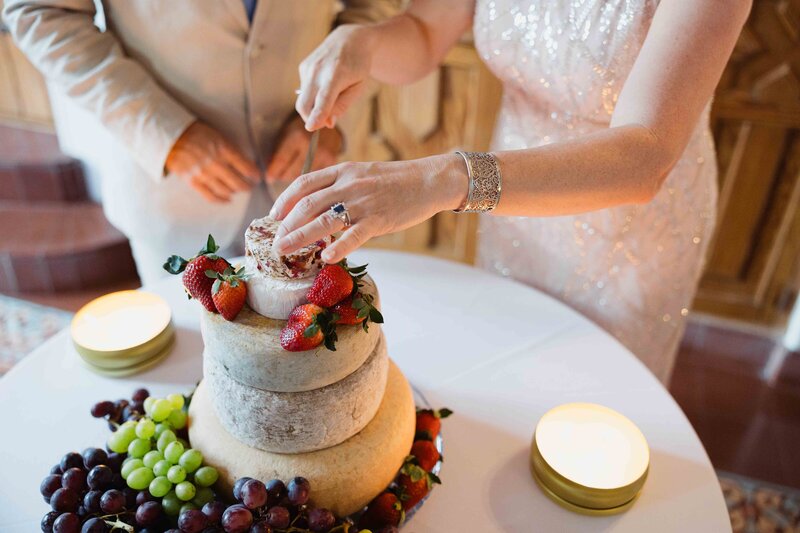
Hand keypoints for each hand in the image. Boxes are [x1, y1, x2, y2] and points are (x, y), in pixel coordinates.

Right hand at [166, 121, 258, 202]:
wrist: (170, 137)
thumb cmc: (196, 133)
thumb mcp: (217, 135)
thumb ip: (230, 149)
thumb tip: (246, 163)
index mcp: (223, 149)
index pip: (246, 167)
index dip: (254, 175)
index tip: (257, 177)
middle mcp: (215, 163)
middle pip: (238, 182)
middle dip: (247, 186)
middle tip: (250, 186)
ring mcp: (203, 174)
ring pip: (226, 191)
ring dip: (235, 192)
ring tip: (238, 190)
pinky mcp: (193, 182)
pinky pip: (211, 196)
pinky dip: (222, 200)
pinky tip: (228, 199)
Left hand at [266, 115, 341, 181]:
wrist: (325, 119)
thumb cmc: (301, 127)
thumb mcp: (287, 132)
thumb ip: (278, 151)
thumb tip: (271, 173)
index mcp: (297, 136)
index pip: (282, 160)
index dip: (274, 171)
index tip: (269, 178)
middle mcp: (312, 146)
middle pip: (293, 171)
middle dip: (283, 176)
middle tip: (278, 177)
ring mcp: (324, 154)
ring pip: (305, 176)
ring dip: (295, 178)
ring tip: (289, 175)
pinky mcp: (332, 160)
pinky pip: (316, 174)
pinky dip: (309, 177)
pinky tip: (305, 175)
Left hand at [269, 155, 467, 263]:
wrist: (429, 180)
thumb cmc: (396, 181)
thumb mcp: (363, 174)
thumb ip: (340, 186)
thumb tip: (318, 207)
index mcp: (343, 171)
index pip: (304, 183)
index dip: (284, 200)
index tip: (274, 215)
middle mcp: (348, 185)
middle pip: (307, 205)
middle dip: (286, 225)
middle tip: (276, 242)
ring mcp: (363, 203)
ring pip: (323, 221)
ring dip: (299, 238)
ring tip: (284, 251)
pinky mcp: (378, 220)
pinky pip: (353, 236)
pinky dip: (337, 247)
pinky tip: (325, 257)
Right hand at [296, 24, 374, 130]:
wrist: (350, 39)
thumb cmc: (358, 66)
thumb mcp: (358, 87)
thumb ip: (343, 105)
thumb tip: (328, 123)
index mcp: (336, 74)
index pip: (324, 98)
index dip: (317, 114)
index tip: (311, 128)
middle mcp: (318, 70)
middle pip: (305, 104)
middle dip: (310, 119)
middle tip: (323, 124)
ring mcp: (308, 67)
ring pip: (303, 100)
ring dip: (313, 106)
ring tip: (332, 94)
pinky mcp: (303, 67)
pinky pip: (304, 90)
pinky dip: (313, 95)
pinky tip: (325, 83)